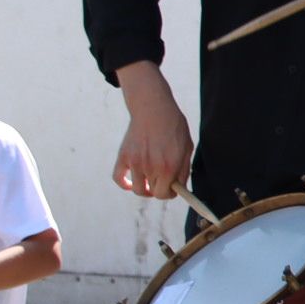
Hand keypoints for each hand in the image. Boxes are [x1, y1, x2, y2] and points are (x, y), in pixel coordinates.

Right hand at [112, 71, 192, 199]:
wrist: (154, 108)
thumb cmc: (173, 128)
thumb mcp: (186, 148)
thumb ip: (183, 170)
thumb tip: (178, 189)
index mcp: (169, 167)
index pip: (165, 195)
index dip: (169, 194)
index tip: (171, 190)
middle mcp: (151, 167)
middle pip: (152, 192)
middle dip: (158, 189)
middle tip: (161, 182)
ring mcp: (135, 162)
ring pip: (137, 188)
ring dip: (143, 187)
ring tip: (149, 179)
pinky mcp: (124, 156)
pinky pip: (119, 178)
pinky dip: (124, 183)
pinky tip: (131, 181)